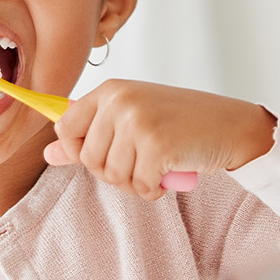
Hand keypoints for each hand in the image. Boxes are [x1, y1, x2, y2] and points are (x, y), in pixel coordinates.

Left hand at [44, 79, 276, 199]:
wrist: (231, 125)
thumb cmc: (182, 122)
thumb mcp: (131, 120)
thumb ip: (89, 135)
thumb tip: (48, 154)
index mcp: (110, 90)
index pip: (64, 127)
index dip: (78, 150)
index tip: (103, 153)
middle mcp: (119, 102)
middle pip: (89, 159)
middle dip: (114, 171)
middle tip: (142, 160)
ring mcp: (138, 122)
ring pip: (113, 176)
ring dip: (137, 182)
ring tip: (158, 164)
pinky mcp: (157, 146)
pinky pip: (140, 186)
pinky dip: (155, 189)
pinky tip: (170, 174)